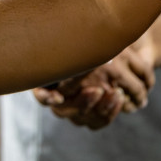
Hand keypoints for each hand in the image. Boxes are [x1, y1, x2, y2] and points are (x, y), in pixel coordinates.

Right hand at [32, 42, 155, 129]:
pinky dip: (110, 112)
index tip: (57, 96)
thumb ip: (71, 43)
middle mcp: (58, 98)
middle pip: (62, 112)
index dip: (46, 97)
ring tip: (116, 92)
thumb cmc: (90, 40)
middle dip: (81, 103)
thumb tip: (66, 41)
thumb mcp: (83, 38)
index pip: (41, 94)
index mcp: (49, 80)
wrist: (109, 50)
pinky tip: (120, 97)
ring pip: (82, 120)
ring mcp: (75, 109)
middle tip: (97, 90)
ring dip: (99, 108)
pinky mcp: (92, 115)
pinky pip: (98, 122)